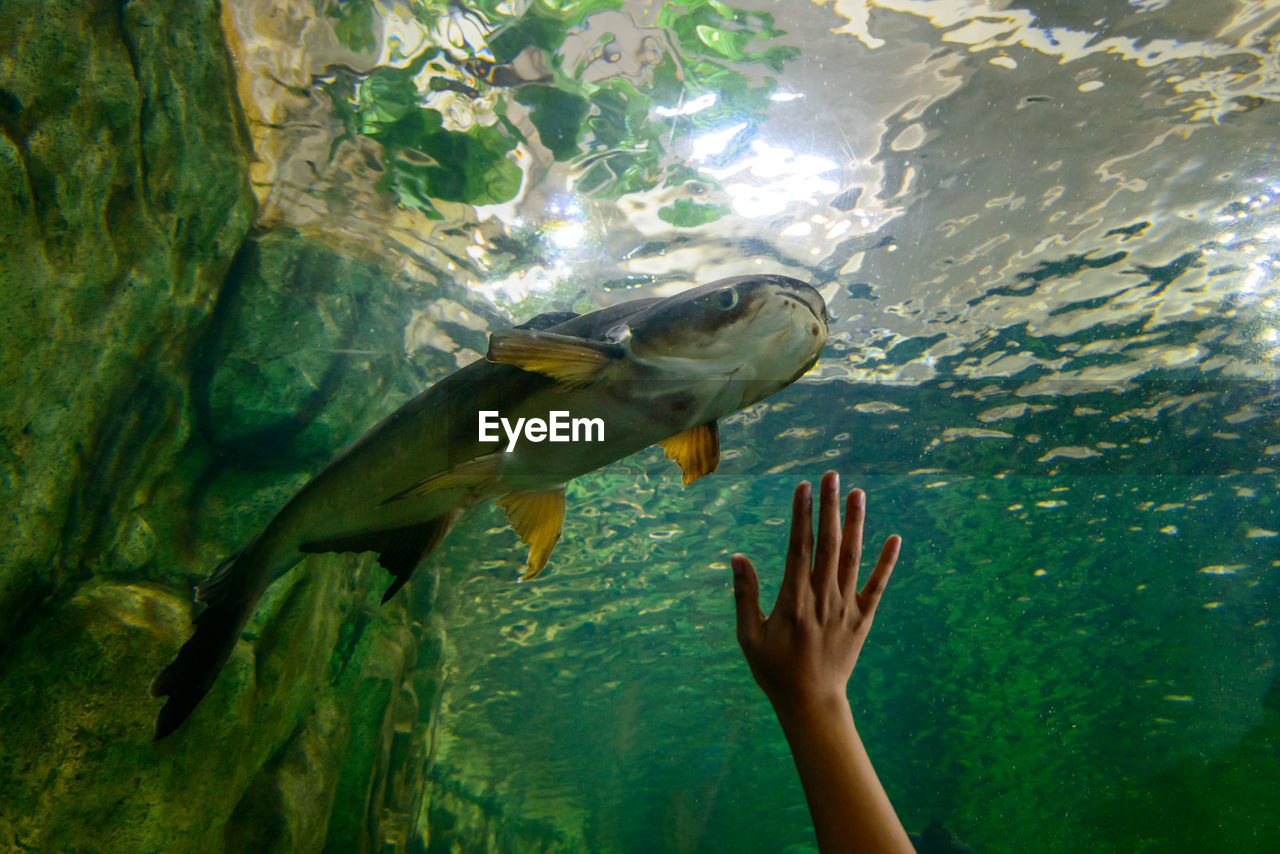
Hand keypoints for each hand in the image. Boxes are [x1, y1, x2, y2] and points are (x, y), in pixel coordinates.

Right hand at [731, 471, 900, 716]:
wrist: (812, 703)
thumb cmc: (774, 671)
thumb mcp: (749, 637)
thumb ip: (745, 596)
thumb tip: (737, 557)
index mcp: (793, 602)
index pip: (799, 549)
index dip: (801, 516)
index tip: (802, 488)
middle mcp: (823, 600)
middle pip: (828, 545)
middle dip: (829, 507)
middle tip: (831, 475)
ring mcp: (846, 609)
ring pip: (852, 558)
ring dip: (856, 524)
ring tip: (858, 493)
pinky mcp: (863, 620)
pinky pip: (877, 587)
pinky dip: (886, 562)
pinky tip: (894, 538)